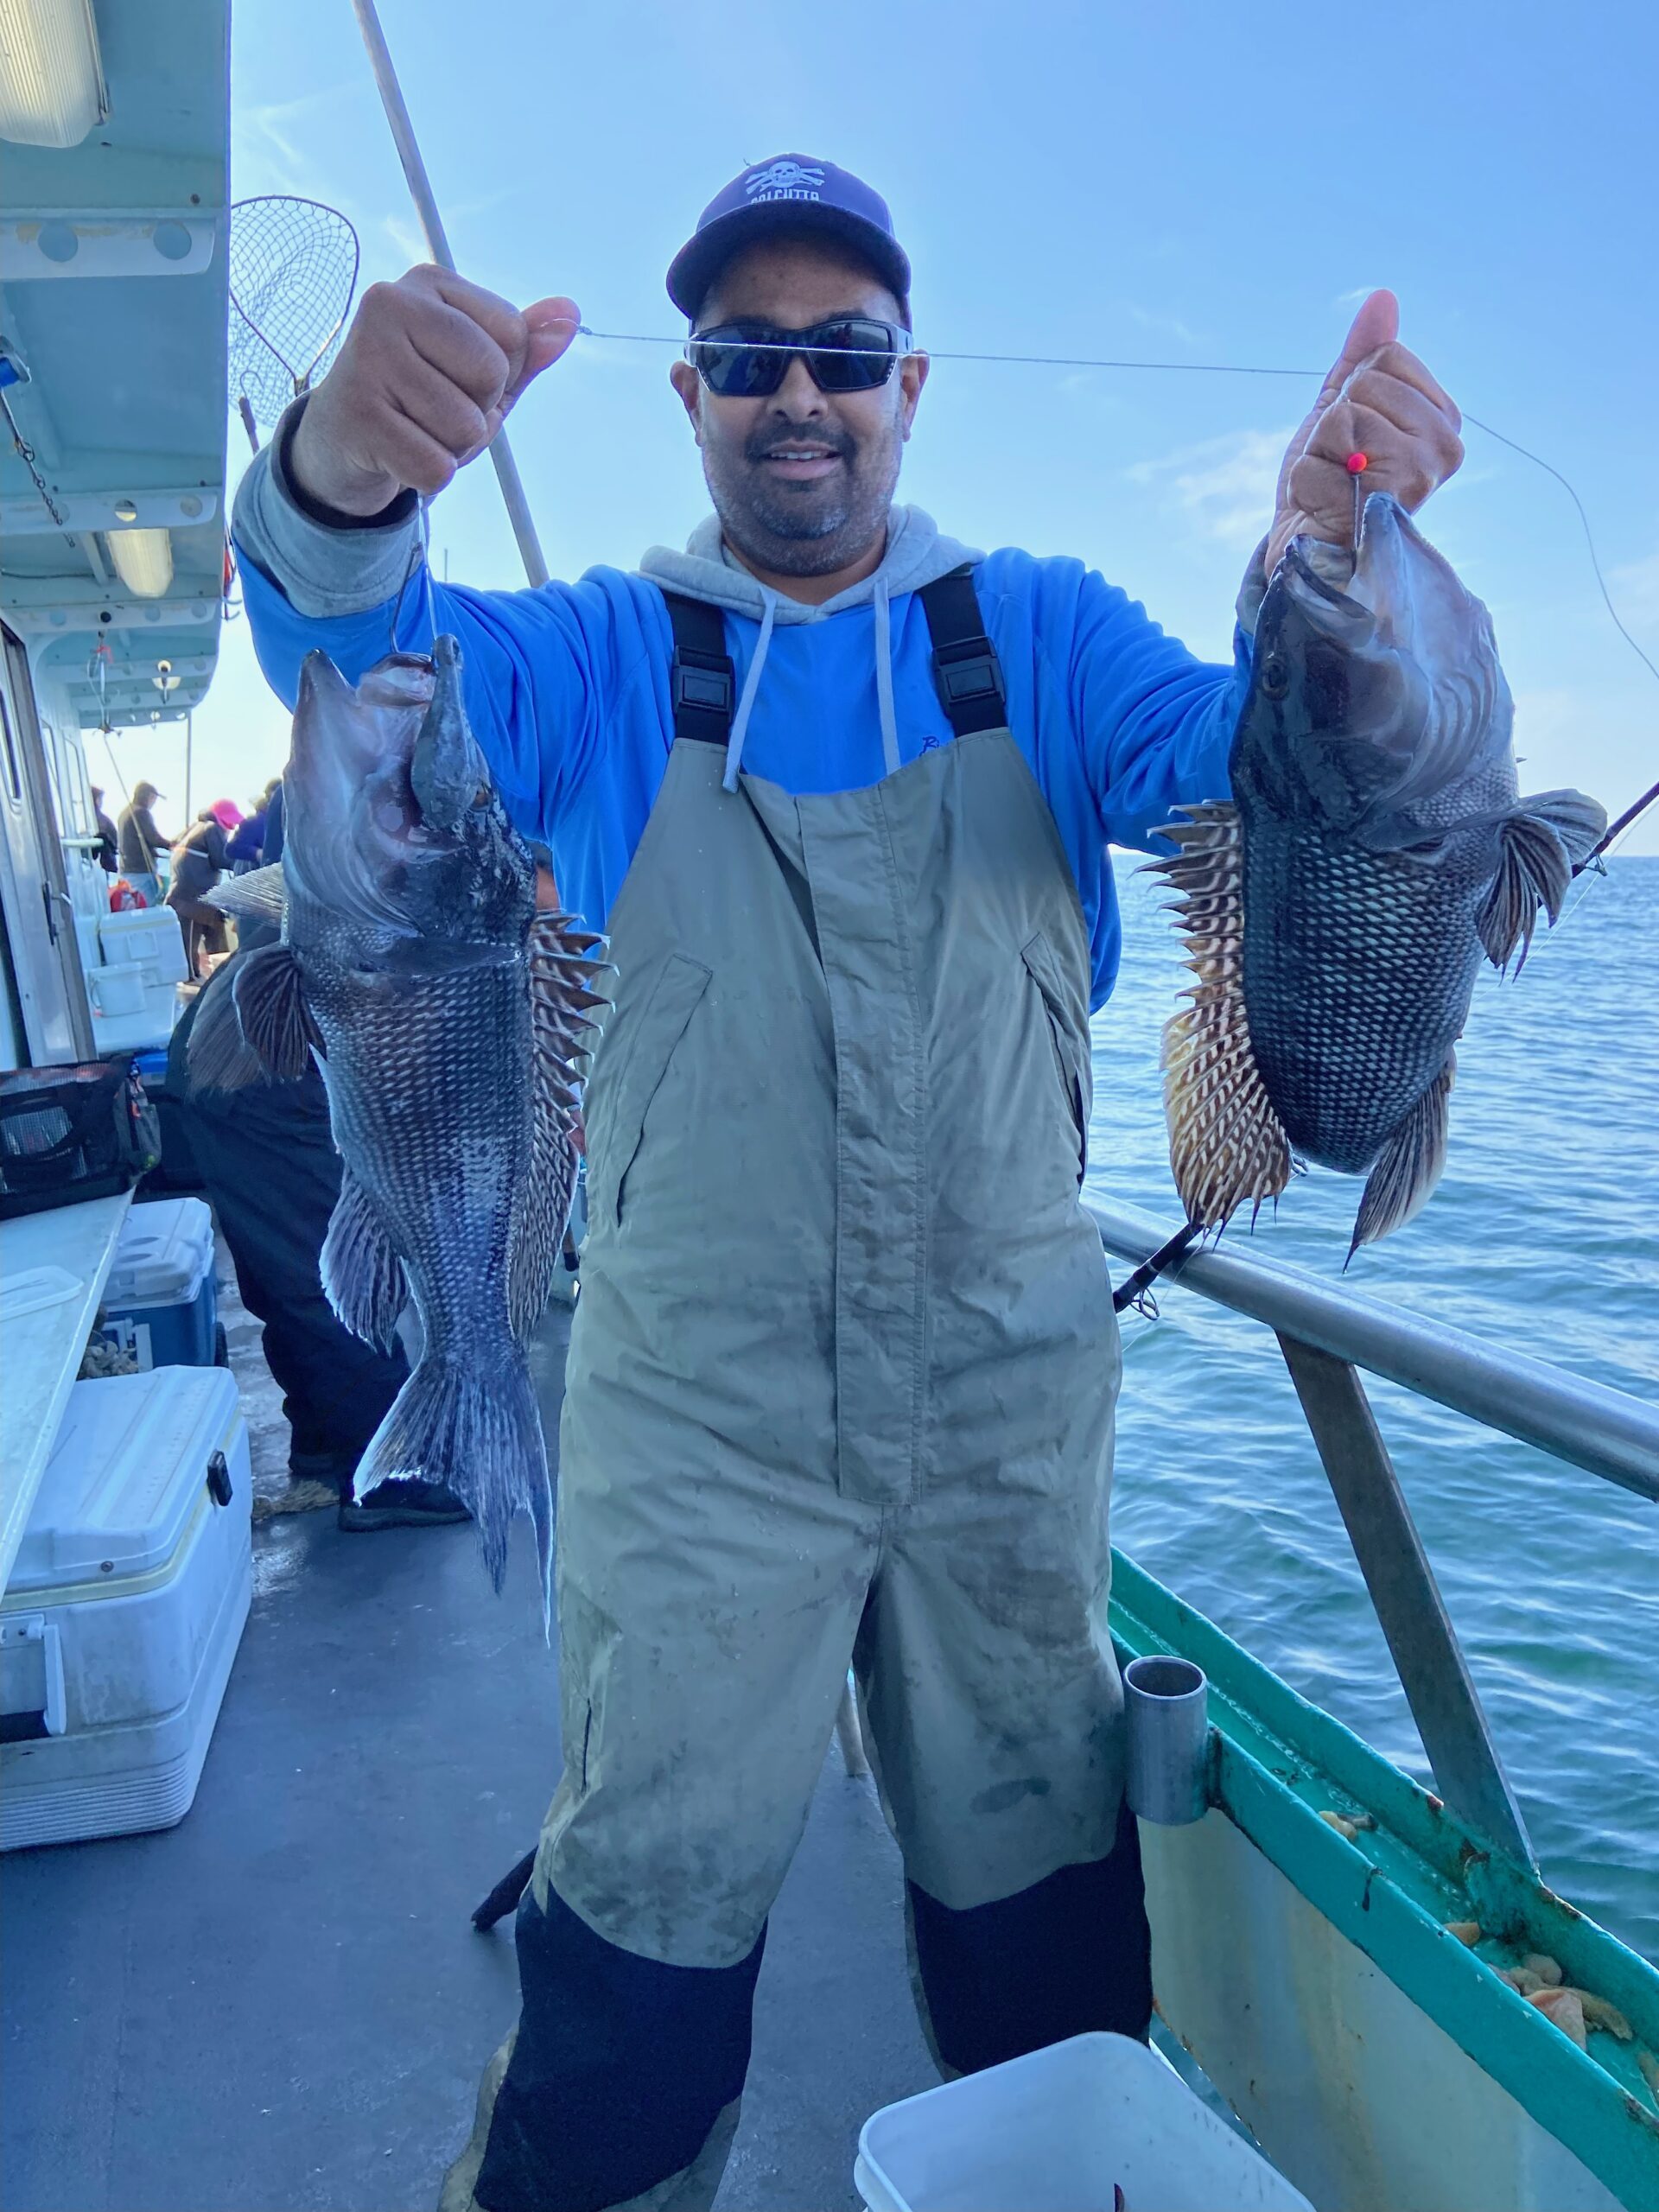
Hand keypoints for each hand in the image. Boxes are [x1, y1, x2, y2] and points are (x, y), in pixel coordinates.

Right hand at [288, 266, 579, 515]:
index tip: (456, 377)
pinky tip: (398, 454)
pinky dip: (429, 477)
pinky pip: (436, 467)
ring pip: (466, 428)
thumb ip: (526, 347)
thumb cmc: (420, 397)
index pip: (514, 335)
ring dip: (453, 448)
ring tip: (415, 430)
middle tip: (434, 410)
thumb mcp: (478, 369)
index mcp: (430, 282)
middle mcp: (391, 302)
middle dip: (479, 412)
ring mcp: (367, 355)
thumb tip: (570, 315)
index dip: (501, 375)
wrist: (341, 439)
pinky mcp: (356, 412)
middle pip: (491, 376)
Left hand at [1267, 291, 1462, 571]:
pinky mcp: (1392, 496)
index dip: (1349, 393)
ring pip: (1347, 414)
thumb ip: (1361, 357)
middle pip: (1367, 381)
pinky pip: (1329, 448)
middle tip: (1338, 467)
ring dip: (1318, 451)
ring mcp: (1423, 472)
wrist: (1306, 549)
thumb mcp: (1340, 409)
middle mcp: (1445, 446)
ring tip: (1332, 485)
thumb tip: (1383, 298)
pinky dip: (1309, 477)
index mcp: (1442, 419)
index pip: (1386, 356)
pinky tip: (1326, 504)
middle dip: (1332, 423)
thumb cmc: (1327, 483)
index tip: (1349, 439)